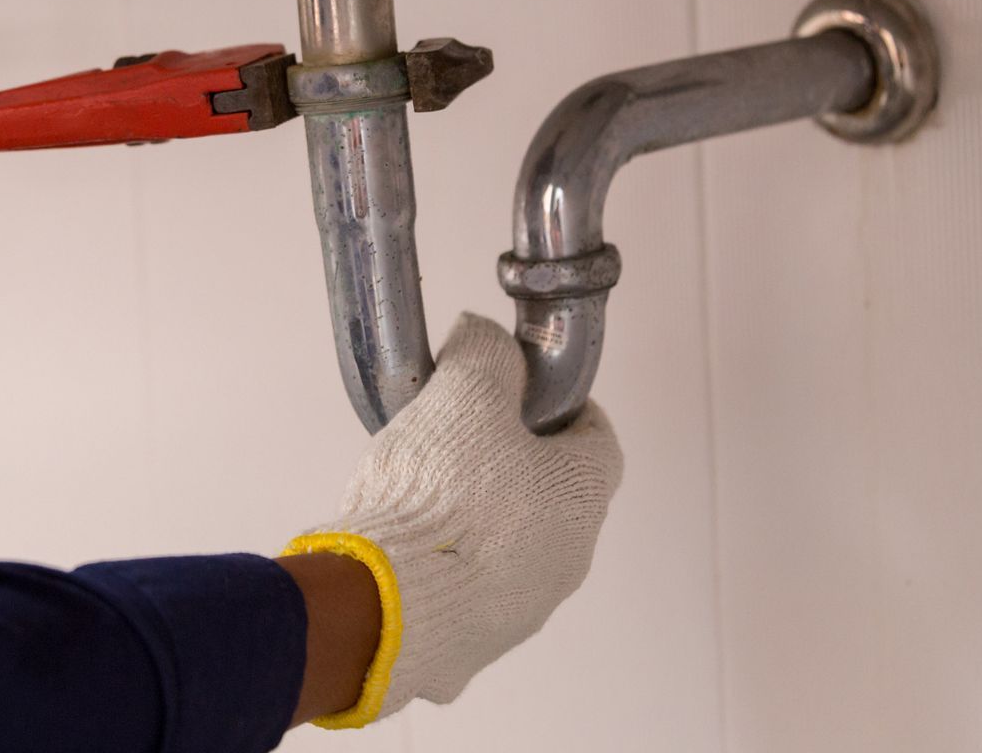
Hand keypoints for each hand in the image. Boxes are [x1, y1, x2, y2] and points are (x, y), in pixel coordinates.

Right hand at [284, 314, 622, 725]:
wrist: (383, 609)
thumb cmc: (438, 497)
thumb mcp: (465, 392)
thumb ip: (484, 352)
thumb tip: (483, 334)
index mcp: (580, 496)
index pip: (598, 440)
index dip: (562, 409)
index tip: (528, 393)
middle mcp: (565, 561)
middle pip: (551, 496)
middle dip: (510, 464)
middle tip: (457, 439)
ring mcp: (519, 611)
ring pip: (508, 549)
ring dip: (476, 522)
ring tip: (416, 496)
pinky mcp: (469, 647)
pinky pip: (462, 593)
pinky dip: (438, 567)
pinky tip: (396, 549)